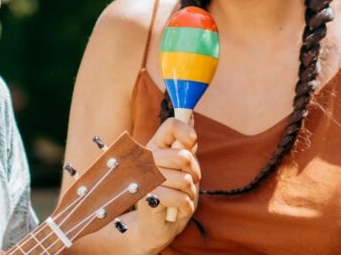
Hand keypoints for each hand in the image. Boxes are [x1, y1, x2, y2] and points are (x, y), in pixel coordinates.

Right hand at [131, 117, 200, 252]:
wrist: (156, 226)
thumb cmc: (172, 193)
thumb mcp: (182, 166)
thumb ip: (184, 143)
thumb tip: (190, 114)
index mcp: (155, 145)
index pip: (171, 126)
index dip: (187, 132)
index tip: (193, 143)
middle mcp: (147, 157)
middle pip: (184, 155)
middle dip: (194, 173)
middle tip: (188, 181)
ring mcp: (145, 177)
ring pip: (185, 179)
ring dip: (190, 193)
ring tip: (180, 196)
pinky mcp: (147, 197)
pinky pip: (181, 199)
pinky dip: (185, 207)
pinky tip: (176, 208)